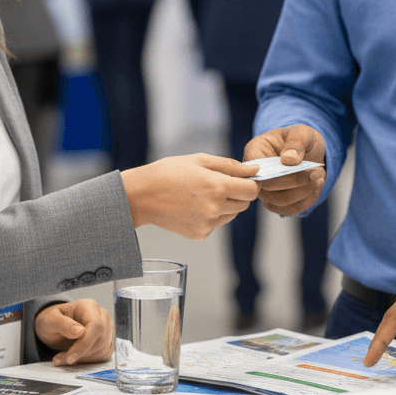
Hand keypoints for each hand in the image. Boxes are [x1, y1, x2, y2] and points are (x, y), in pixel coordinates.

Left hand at [35, 299, 113, 365]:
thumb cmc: (53, 320)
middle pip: (99, 340)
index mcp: (90, 306)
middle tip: (59, 358)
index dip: (84, 344)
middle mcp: (102, 316)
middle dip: (79, 354)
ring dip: (81, 359)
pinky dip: (86, 361)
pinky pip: (101, 357)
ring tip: (63, 357)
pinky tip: (74, 358)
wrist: (55, 326)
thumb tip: (80, 331)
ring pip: (101, 350)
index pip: (96, 326)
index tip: (69, 358)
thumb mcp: (50, 320)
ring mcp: (106, 329)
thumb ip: (63, 324)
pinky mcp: (106, 342)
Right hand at [121, 153, 259, 237]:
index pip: (252, 190)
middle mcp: (215, 208)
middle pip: (245, 204)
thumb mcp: (201, 160)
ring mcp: (207, 224)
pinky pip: (217, 224)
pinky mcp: (199, 234)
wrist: (141, 196)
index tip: (244, 178)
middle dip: (239, 193)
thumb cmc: (169, 172)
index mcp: (218, 187)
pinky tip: (194, 205)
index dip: (251, 183)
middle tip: (220, 183)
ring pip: (232, 215)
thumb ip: (231, 166)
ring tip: (204, 194)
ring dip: (226, 205)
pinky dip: (213, 215)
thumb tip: (254, 170)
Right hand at [244, 125, 325, 216]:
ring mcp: (264, 191)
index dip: (274, 172)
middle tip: (317, 172)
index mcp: (255, 151)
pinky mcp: (277, 203)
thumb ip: (296, 142)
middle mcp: (255, 174)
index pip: (255, 168)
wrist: (308, 150)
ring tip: (319, 177)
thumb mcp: (302, 133)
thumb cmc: (300, 139)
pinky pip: (289, 210)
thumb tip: (288, 160)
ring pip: (279, 202)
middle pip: (268, 188)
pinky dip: (307, 201)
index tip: (299, 165)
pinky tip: (317, 185)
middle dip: (296, 182)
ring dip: (303, 193)